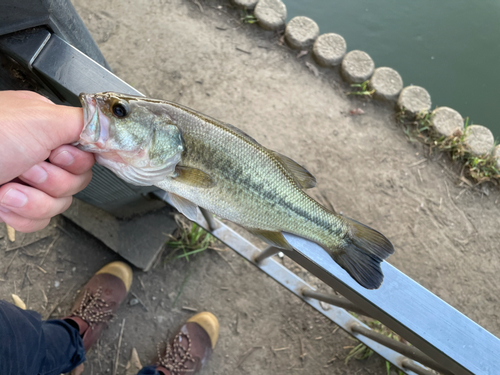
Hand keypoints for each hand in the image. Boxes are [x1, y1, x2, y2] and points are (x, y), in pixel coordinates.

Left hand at [0, 91, 93, 231]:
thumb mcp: (40, 119)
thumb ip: (84, 122)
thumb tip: (114, 126)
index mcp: (47, 128)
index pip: (88, 153)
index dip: (76, 160)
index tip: (58, 154)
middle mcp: (39, 153)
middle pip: (77, 182)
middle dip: (52, 180)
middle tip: (28, 168)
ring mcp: (26, 181)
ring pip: (59, 205)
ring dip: (32, 199)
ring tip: (8, 185)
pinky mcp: (12, 205)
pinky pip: (39, 221)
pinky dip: (20, 214)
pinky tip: (2, 199)